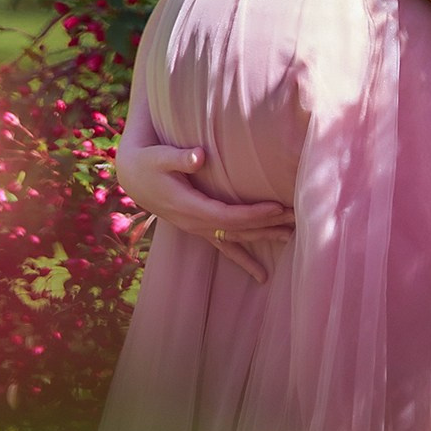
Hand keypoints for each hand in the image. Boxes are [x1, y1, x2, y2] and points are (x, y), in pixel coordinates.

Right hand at [116, 141, 294, 283]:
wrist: (133, 177)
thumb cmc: (148, 163)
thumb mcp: (159, 157)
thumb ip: (179, 157)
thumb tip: (199, 156)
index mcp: (190, 207)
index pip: (228, 216)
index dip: (253, 213)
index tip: (277, 208)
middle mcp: (196, 223)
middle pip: (238, 230)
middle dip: (267, 225)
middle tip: (297, 220)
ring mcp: (198, 228)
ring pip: (235, 240)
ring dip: (263, 238)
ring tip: (290, 239)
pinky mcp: (200, 227)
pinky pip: (226, 247)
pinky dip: (244, 259)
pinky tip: (261, 275)